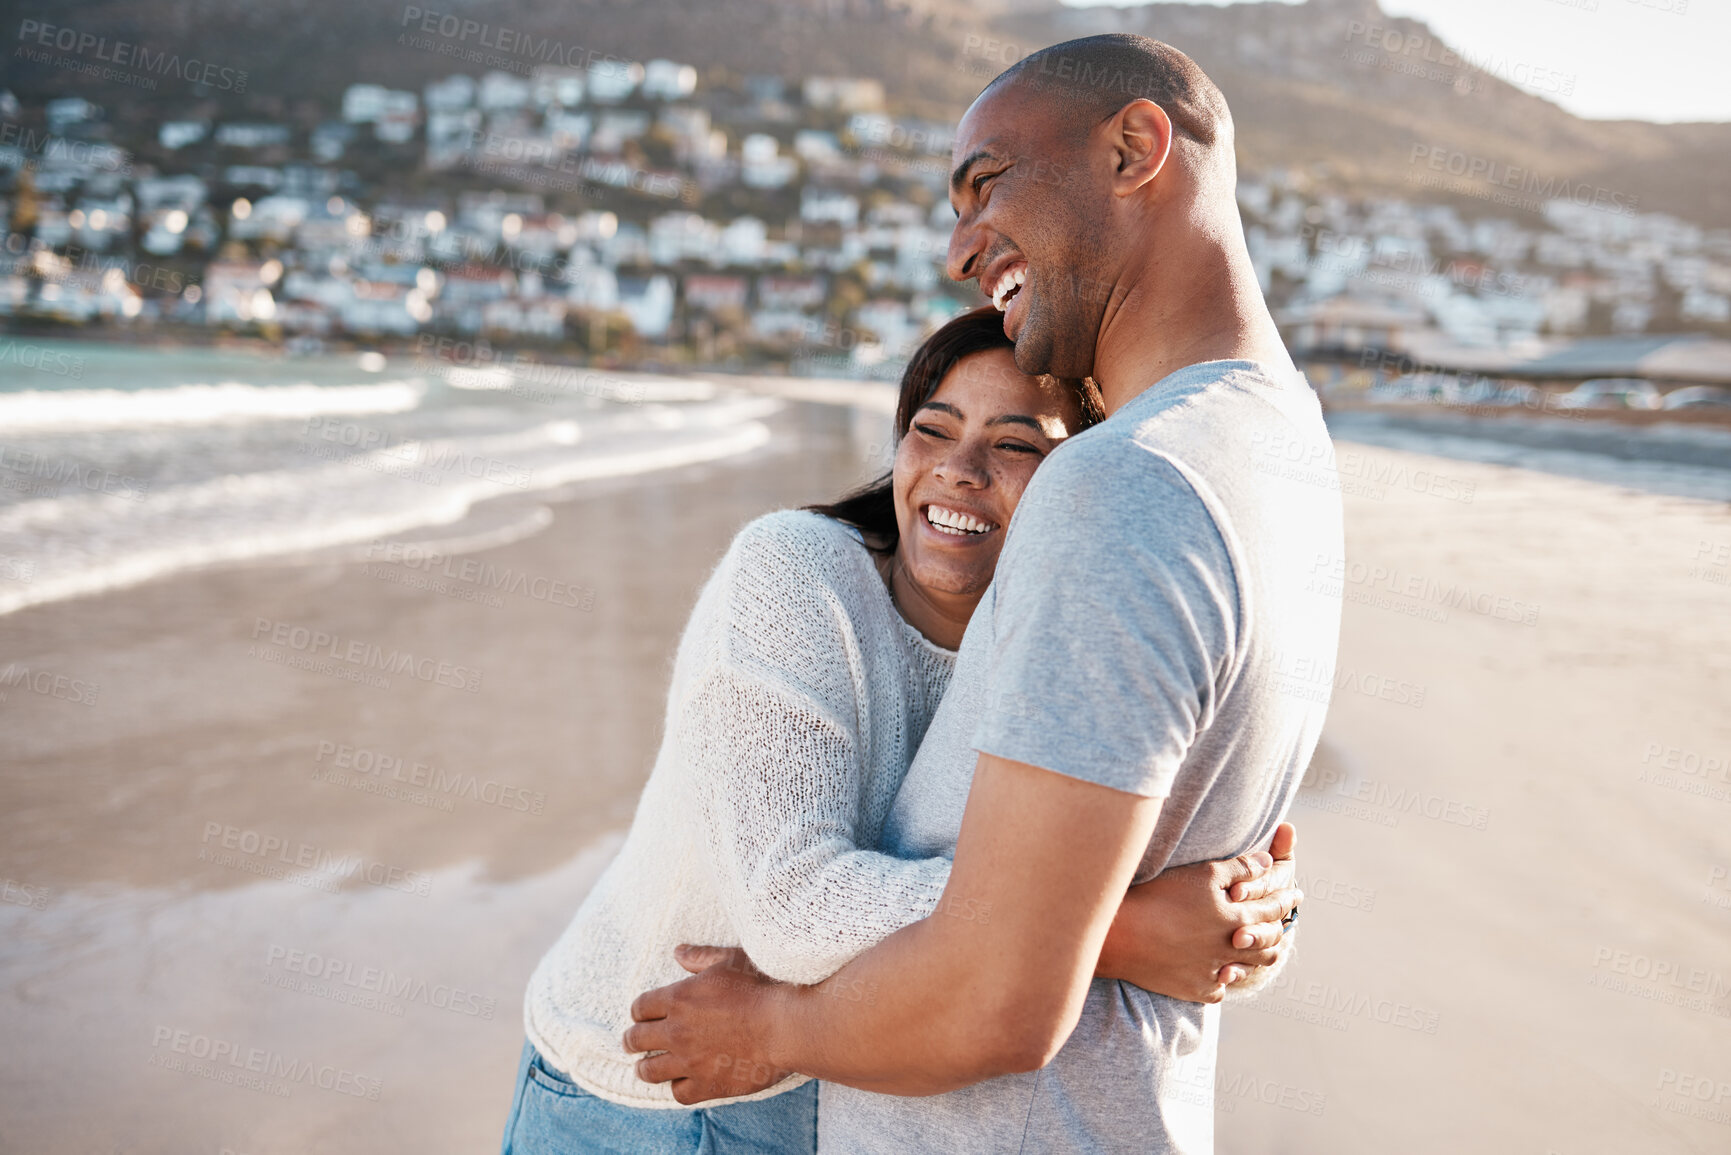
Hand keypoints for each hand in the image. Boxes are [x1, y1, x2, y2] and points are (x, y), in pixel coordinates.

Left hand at [623, 945, 796, 1104]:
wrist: (787, 1025)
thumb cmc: (763, 987)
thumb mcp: (730, 960)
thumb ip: (700, 956)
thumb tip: (678, 951)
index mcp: (679, 998)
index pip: (640, 1007)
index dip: (639, 1010)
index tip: (642, 1014)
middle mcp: (677, 1031)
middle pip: (637, 1039)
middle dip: (632, 1039)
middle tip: (633, 1042)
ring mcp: (690, 1061)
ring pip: (650, 1070)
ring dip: (645, 1068)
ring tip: (645, 1068)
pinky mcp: (707, 1084)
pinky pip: (678, 1093)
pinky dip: (678, 1087)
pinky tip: (682, 1082)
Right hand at [1095, 822, 1300, 1003]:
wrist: (1122, 935)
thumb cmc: (1161, 896)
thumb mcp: (1203, 874)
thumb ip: (1240, 869)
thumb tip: (1268, 862)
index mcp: (1237, 919)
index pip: (1273, 910)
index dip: (1286, 899)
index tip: (1296, 893)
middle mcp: (1230, 949)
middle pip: (1268, 945)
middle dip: (1277, 931)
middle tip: (1282, 924)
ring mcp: (1212, 972)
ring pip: (1246, 969)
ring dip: (1255, 957)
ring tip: (1256, 948)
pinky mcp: (1193, 988)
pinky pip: (1218, 988)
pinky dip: (1223, 978)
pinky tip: (1221, 970)